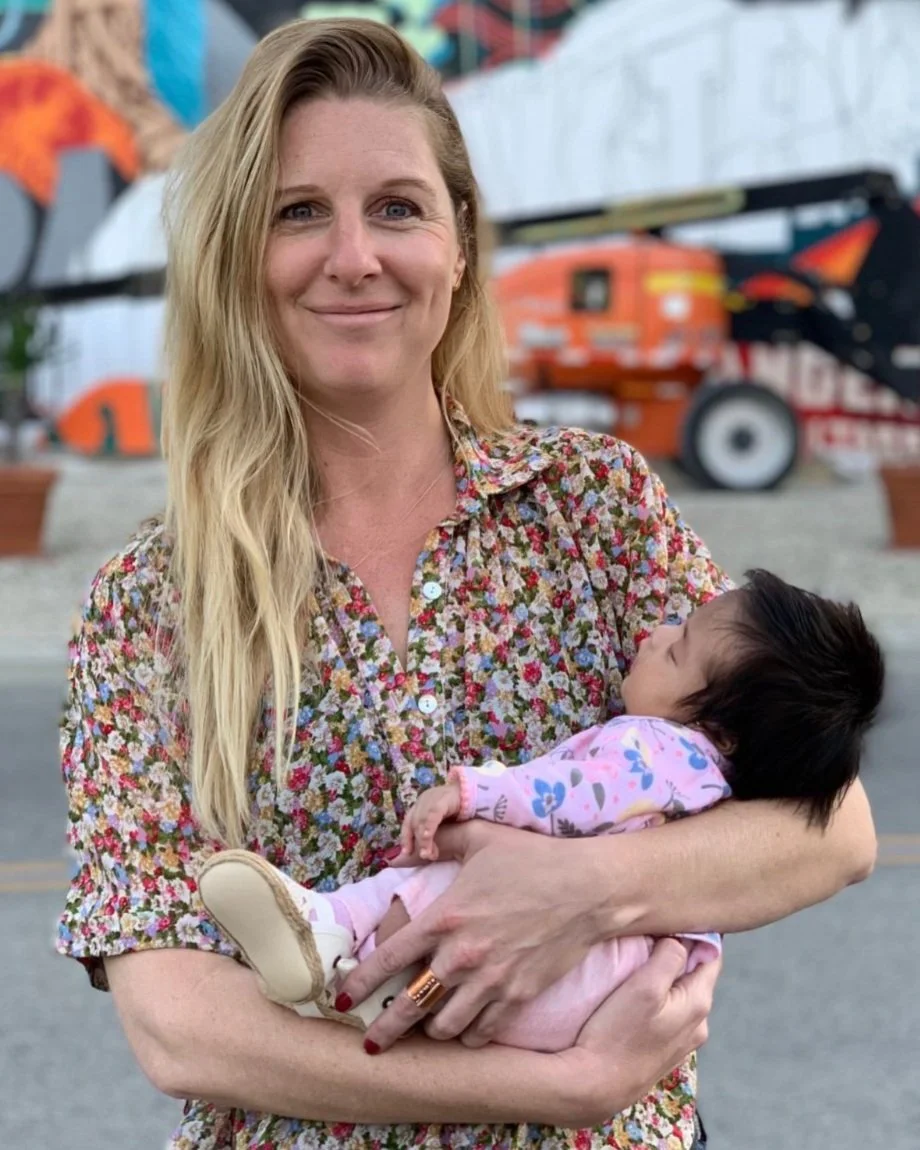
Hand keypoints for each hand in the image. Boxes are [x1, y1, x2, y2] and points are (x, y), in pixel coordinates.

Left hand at [338, 821, 603, 1052]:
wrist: (588, 889)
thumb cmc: (533, 859)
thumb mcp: (482, 837)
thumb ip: (441, 839)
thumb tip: (404, 849)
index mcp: (445, 917)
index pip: (387, 958)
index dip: (359, 982)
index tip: (342, 998)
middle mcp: (462, 955)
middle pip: (410, 1005)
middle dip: (385, 1030)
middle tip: (371, 1044)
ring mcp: (492, 980)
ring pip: (445, 1025)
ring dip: (431, 1029)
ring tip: (426, 1027)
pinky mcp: (519, 996)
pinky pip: (483, 1030)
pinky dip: (469, 1034)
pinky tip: (465, 1029)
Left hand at [399, 781, 462, 861]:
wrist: (475, 793)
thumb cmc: (458, 811)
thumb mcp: (442, 822)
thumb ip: (433, 832)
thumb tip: (424, 852)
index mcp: (421, 804)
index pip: (408, 822)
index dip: (406, 837)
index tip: (407, 853)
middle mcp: (424, 799)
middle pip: (414, 823)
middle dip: (418, 842)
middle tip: (426, 856)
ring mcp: (433, 797)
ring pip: (422, 820)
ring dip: (424, 839)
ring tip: (428, 854)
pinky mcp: (444, 798)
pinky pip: (433, 814)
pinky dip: (429, 827)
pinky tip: (427, 837)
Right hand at [561, 939, 719, 1125]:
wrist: (595, 1085)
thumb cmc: (618, 1032)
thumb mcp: (645, 986)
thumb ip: (670, 957)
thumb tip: (681, 937)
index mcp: (699, 1003)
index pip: (712, 954)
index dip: (698, 931)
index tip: (677, 912)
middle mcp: (699, 1023)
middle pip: (696, 973)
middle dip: (681, 950)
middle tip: (655, 928)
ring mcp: (682, 1040)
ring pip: (681, 991)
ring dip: (667, 973)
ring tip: (643, 955)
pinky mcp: (663, 1050)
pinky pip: (669, 1009)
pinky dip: (660, 993)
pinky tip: (638, 990)